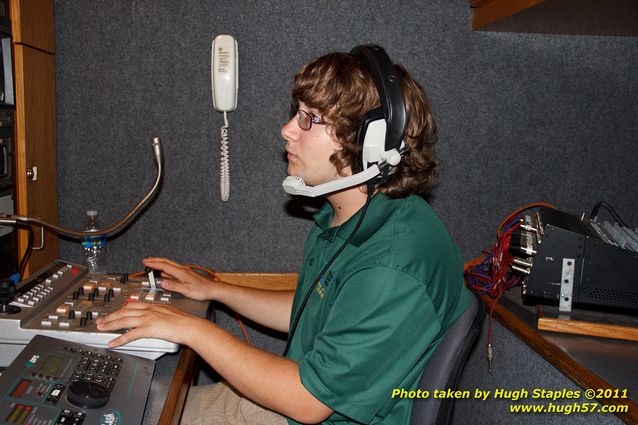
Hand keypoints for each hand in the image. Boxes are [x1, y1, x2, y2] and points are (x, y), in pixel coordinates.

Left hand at [95, 302, 209, 347]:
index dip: (120, 309)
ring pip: (123, 320)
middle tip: (101, 321)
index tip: (113, 312)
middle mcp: (148, 310)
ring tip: (101, 329)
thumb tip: (156, 319)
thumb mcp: (170, 312)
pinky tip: (113, 343)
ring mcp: (147, 319)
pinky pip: (130, 334)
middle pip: (124, 312)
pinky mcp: (148, 329)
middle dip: (110, 316)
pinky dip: (119, 339)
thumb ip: (160, 314)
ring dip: (110, 325)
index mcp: (153, 306)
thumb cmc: (184, 321)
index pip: (132, 305)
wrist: (190, 325)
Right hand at [142, 257, 215, 300]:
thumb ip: (173, 286)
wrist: (213, 289)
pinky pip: (173, 270)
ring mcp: (185, 271)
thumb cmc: (202, 290)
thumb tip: (162, 282)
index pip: (164, 265)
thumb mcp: (186, 290)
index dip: (154, 263)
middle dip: (155, 260)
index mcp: (181, 272)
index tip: (145, 262)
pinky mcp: (187, 274)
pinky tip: (165, 273)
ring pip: (170, 265)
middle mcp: (182, 270)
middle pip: (166, 262)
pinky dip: (166, 269)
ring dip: (160, 264)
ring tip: (153, 264)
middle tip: (146, 260)